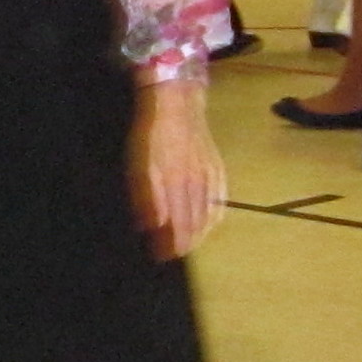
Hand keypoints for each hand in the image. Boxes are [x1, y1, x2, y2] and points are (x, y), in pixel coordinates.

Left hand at [128, 82, 226, 260]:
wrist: (177, 104)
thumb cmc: (152, 135)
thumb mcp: (140, 166)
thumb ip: (148, 198)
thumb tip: (151, 227)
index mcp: (177, 186)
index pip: (178, 226)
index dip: (171, 245)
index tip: (161, 257)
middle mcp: (197, 186)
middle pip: (194, 224)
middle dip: (184, 244)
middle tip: (173, 255)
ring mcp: (210, 178)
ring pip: (209, 215)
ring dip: (199, 234)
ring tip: (189, 244)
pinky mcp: (217, 169)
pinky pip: (220, 200)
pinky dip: (214, 216)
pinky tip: (209, 223)